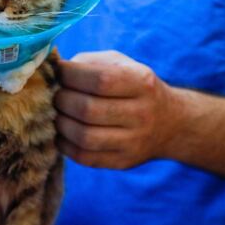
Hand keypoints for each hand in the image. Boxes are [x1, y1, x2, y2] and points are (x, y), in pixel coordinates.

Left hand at [54, 51, 176, 168]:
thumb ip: (89, 63)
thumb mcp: (121, 64)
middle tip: (55, 95)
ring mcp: (134, 141)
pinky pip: (85, 157)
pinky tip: (63, 133)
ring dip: (61, 124)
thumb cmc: (134, 86)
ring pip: (84, 137)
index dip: (70, 75)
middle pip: (88, 110)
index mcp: (141, 81)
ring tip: (58, 114)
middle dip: (62, 100)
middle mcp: (142, 113)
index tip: (58, 72)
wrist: (171, 123)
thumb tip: (53, 70)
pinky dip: (65, 145)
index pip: (99, 79)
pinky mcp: (123, 162)